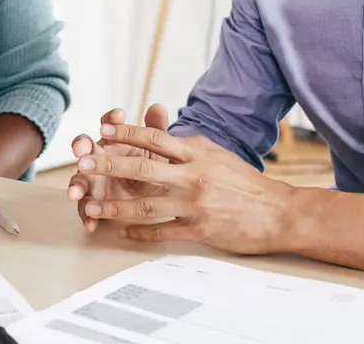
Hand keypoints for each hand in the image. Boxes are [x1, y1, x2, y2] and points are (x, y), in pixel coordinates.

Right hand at [66, 105, 171, 232]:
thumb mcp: (157, 150)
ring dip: (76, 186)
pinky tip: (90, 223)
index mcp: (113, 141)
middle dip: (81, 148)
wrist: (149, 192)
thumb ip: (155, 131)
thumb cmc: (148, 165)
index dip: (111, 119)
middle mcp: (98, 158)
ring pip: (80, 181)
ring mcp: (93, 181)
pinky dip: (88, 216)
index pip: (108, 124)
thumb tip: (159, 107)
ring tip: (74, 193)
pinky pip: (87, 210)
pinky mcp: (94, 203)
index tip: (120, 115)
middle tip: (81, 150)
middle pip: (85, 149)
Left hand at [78, 120, 294, 254]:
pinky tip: (123, 231)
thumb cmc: (247, 183)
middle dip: (109, 166)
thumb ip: (189, 148)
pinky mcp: (199, 229)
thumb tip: (165, 137)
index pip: (155, 138)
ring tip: (91, 206)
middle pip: (143, 169)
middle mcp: (193, 176)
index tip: (103, 130)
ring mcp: (195, 204)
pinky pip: (162, 231)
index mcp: (197, 153)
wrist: (280, 212)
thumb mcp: (218, 155)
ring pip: (146, 204)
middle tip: (83, 163)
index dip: (126, 133)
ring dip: (115, 206)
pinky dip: (140, 232)